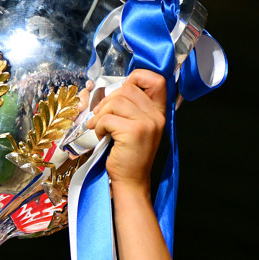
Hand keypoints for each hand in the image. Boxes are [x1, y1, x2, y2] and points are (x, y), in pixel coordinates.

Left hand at [85, 69, 166, 191]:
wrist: (131, 181)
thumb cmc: (129, 155)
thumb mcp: (137, 128)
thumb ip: (132, 108)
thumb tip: (112, 91)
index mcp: (159, 112)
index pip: (156, 79)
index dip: (136, 78)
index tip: (121, 91)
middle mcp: (157, 116)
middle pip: (128, 89)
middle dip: (108, 100)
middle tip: (100, 116)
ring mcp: (147, 123)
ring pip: (116, 102)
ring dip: (101, 114)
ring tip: (99, 127)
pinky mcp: (134, 132)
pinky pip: (108, 118)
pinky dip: (99, 126)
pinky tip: (101, 136)